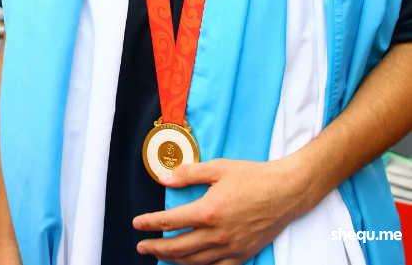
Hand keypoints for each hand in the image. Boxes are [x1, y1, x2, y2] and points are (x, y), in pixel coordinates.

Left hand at [133, 155, 309, 264]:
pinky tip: (191, 264)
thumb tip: (165, 177)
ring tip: (161, 255)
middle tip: (142, 246)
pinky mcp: (242, 254)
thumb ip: (189, 173)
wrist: (285, 190)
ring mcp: (230, 247)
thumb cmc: (253, 176)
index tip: (137, 223)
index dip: (150, 223)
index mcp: (208, 211)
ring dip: (174, 260)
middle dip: (156, 248)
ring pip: (194, 261)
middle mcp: (217, 234)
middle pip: (178, 247)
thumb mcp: (218, 167)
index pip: (170, 221)